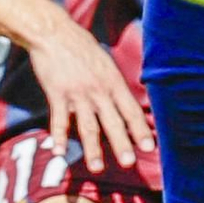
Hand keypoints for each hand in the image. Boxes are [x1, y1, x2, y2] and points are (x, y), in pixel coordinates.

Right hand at [27, 14, 153, 171]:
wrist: (54, 33)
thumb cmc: (81, 48)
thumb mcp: (105, 63)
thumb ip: (115, 86)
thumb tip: (128, 106)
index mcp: (113, 82)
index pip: (131, 110)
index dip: (141, 129)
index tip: (149, 147)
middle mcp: (98, 90)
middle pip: (112, 121)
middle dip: (122, 143)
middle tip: (129, 163)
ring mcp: (77, 93)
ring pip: (87, 125)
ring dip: (93, 148)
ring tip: (97, 168)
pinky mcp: (57, 94)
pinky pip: (58, 120)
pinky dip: (59, 137)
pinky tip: (59, 152)